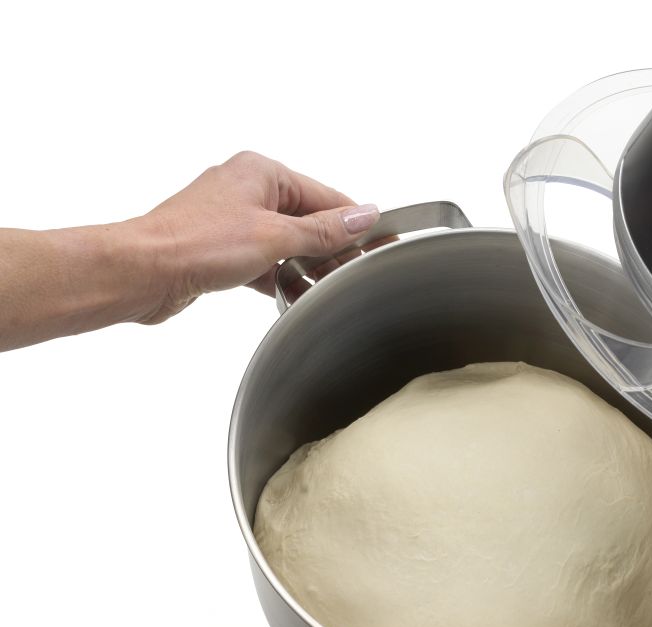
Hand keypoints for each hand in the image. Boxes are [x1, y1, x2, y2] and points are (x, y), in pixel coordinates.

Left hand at [132, 150, 378, 323]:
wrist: (142, 272)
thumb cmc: (195, 243)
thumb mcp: (275, 236)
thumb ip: (324, 230)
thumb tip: (363, 216)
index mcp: (261, 172)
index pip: (325, 197)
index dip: (354, 224)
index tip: (378, 245)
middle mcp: (247, 189)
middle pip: (308, 220)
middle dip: (329, 250)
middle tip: (351, 276)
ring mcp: (233, 220)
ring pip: (287, 244)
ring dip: (304, 268)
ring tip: (321, 290)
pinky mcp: (222, 248)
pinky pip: (265, 261)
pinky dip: (279, 278)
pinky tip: (290, 297)